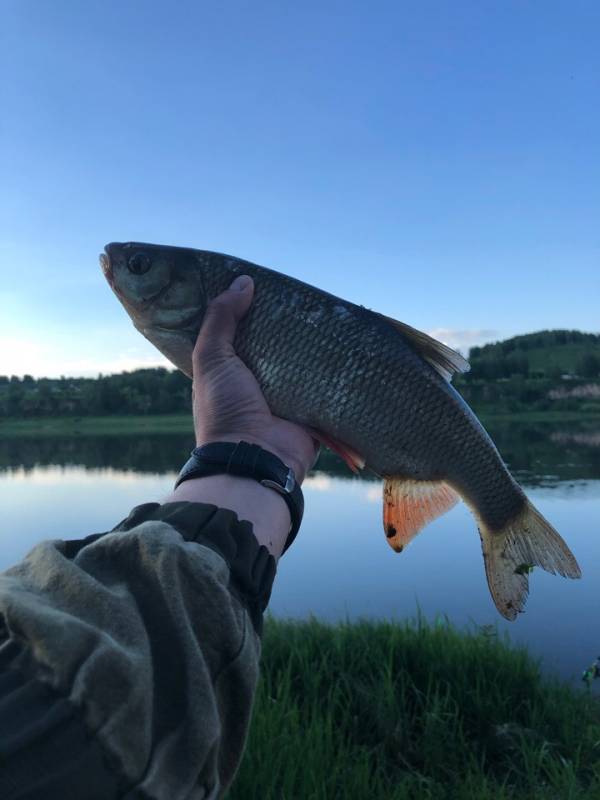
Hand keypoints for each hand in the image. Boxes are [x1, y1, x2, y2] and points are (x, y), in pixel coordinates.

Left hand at [192, 275, 318, 483]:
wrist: (255, 458)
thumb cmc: (224, 409)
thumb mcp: (211, 358)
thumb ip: (220, 319)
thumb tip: (243, 281)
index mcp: (228, 370)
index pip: (238, 332)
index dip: (246, 310)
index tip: (259, 283)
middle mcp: (256, 381)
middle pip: (272, 344)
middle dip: (283, 324)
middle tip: (299, 293)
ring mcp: (285, 395)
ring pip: (300, 360)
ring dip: (310, 343)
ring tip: (324, 309)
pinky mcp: (312, 407)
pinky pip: (324, 381)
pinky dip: (331, 367)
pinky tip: (343, 338)